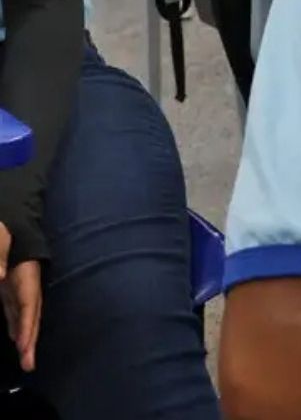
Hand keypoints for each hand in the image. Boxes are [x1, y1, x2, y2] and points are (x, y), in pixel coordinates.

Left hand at [0, 224, 40, 372]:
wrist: (13, 204)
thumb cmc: (5, 221)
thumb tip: (1, 277)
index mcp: (24, 270)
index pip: (27, 302)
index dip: (27, 325)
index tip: (24, 346)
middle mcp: (24, 278)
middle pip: (30, 312)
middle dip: (29, 337)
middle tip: (29, 364)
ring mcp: (17, 279)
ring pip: (22, 311)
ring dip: (22, 333)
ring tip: (24, 354)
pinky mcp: (9, 279)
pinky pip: (13, 304)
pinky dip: (14, 320)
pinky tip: (13, 332)